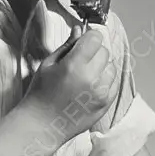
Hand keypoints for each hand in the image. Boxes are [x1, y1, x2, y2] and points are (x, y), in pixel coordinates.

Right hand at [22, 25, 120, 139]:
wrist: (43, 125)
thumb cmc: (41, 93)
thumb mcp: (48, 65)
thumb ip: (67, 46)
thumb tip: (80, 30)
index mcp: (75, 65)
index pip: (96, 38)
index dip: (89, 38)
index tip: (82, 43)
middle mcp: (92, 78)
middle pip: (105, 51)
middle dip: (94, 52)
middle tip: (80, 61)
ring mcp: (102, 92)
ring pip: (112, 67)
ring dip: (102, 67)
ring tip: (85, 76)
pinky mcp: (107, 104)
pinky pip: (114, 83)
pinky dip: (105, 81)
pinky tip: (90, 86)